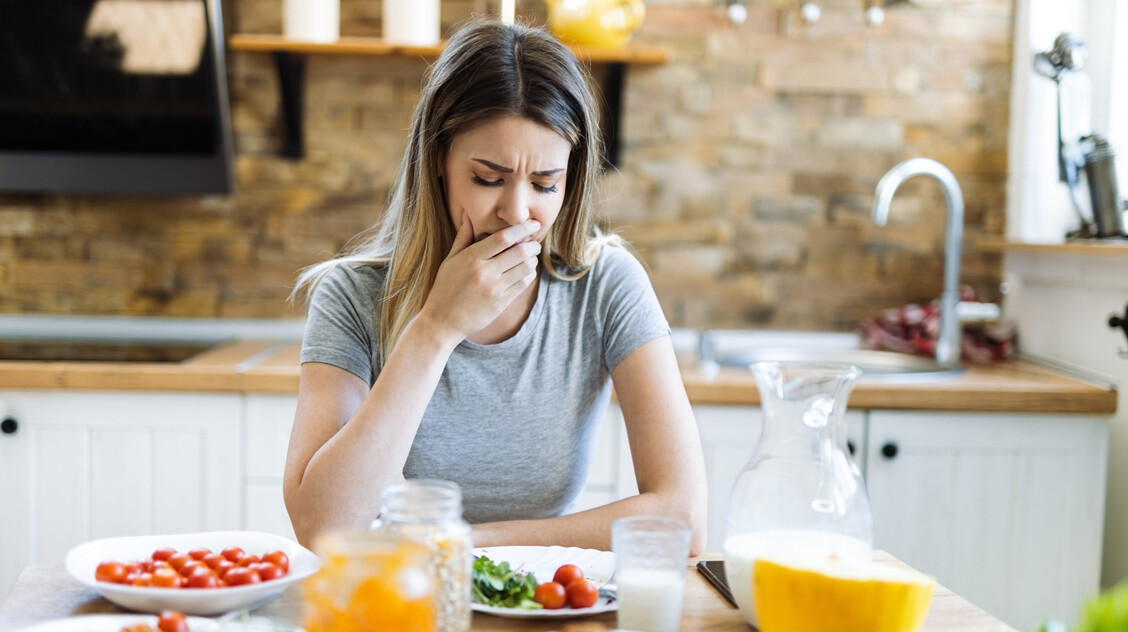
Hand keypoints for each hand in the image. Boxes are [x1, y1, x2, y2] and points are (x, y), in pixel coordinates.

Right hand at [418, 215, 541, 344]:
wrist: (442, 322)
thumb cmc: (444, 288)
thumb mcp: (449, 261)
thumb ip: (462, 237)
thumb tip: (467, 214)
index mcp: (471, 258)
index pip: (503, 238)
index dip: (522, 228)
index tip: (533, 223)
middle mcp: (484, 272)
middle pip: (519, 251)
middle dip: (532, 245)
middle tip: (535, 243)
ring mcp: (494, 289)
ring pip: (525, 268)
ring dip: (532, 260)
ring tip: (531, 257)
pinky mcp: (500, 303)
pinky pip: (523, 284)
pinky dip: (529, 275)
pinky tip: (526, 272)